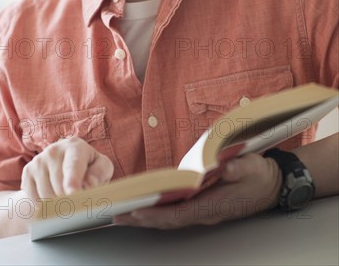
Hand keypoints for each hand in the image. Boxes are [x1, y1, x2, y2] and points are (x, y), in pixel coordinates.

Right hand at [21, 136, 113, 203]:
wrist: (66, 163)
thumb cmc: (89, 167)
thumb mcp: (102, 167)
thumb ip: (100, 173)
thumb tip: (90, 183)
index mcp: (75, 146)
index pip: (73, 165)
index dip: (72, 180)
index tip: (73, 192)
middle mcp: (54, 150)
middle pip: (59, 187)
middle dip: (69, 201)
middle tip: (77, 201)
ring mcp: (39, 160)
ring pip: (45, 195)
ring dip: (57, 204)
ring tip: (66, 196)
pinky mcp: (28, 171)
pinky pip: (33, 198)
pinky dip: (43, 205)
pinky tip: (53, 196)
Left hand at [114, 153, 281, 228]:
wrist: (272, 184)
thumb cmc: (259, 176)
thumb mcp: (253, 167)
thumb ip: (238, 168)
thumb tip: (222, 167)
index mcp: (214, 205)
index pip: (180, 214)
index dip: (158, 214)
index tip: (138, 212)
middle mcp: (205, 212)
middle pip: (169, 221)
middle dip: (142, 219)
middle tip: (117, 216)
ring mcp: (203, 211)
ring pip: (169, 219)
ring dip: (146, 217)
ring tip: (123, 214)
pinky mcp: (202, 206)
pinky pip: (175, 212)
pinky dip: (157, 212)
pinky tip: (145, 208)